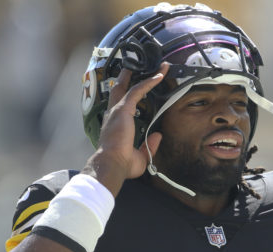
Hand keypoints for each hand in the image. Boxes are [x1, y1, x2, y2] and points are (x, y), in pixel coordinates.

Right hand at [83, 62, 168, 193]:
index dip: (131, 92)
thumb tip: (158, 135)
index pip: (123, 103)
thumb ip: (149, 145)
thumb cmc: (122, 163)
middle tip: (141, 65)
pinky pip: (138, 90)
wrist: (113, 164)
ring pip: (131, 85)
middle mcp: (114, 114)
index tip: (141, 85)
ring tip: (159, 67)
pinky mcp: (123, 109)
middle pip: (121, 88)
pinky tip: (159, 76)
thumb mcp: (141, 156)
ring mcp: (117, 110)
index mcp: (116, 124)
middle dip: (131, 75)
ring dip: (146, 75)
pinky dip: (149, 82)